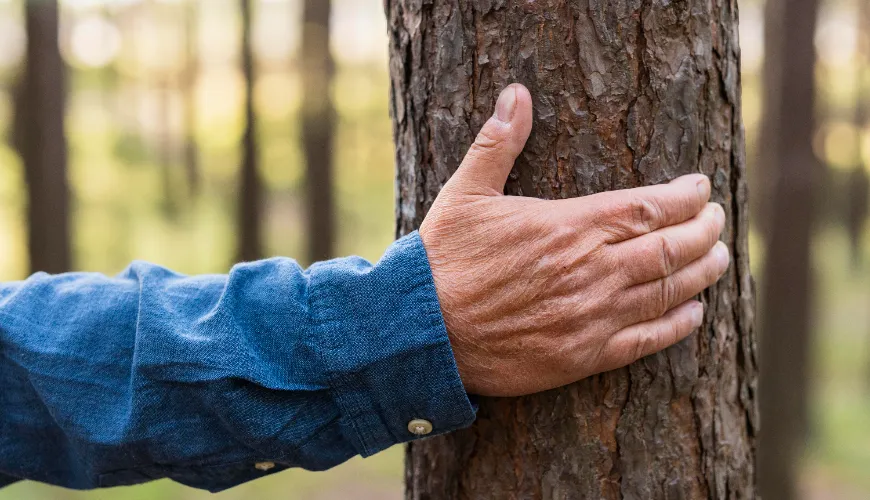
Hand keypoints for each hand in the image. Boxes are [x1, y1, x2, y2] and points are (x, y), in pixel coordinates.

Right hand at [419, 84, 728, 396]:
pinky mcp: (583, 357)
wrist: (422, 331)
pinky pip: (647, 341)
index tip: (701, 189)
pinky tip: (692, 313)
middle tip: (717, 222)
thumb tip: (515, 94)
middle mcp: (591, 271)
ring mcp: (591, 316)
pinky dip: (678, 325)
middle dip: (705, 231)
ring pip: (669, 292)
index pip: (650, 206)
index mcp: (569, 227)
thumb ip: (498, 144)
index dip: (685, 197)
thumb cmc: (445, 259)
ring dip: (702, 273)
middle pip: (672, 248)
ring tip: (719, 259)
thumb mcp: (466, 193)